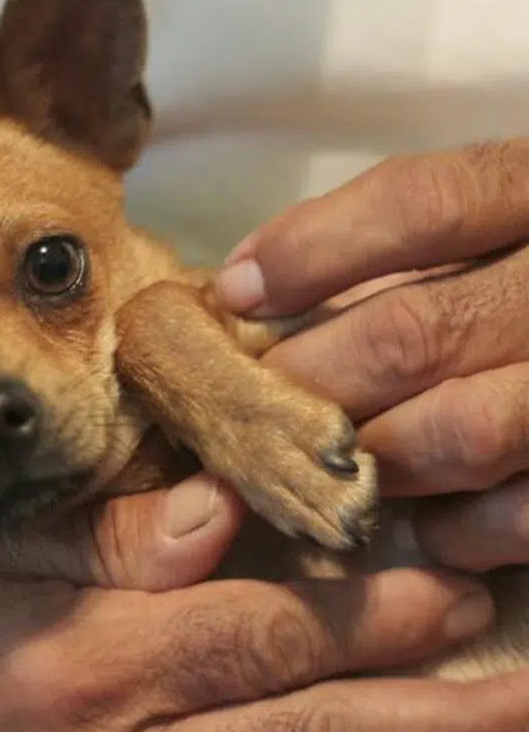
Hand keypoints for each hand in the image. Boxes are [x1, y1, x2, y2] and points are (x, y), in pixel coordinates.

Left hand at [214, 139, 528, 570]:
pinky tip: (428, 526)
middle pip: (416, 330)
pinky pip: (525, 512)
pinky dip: (460, 529)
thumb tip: (249, 285)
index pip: (423, 201)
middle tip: (253, 410)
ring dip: (374, 457)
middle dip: (313, 381)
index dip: (312, 248)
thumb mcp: (504, 227)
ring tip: (329, 466)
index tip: (232, 291)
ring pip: (465, 428)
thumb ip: (408, 245)